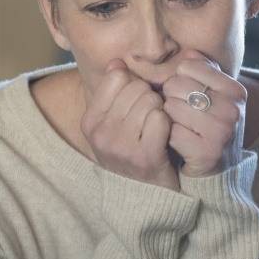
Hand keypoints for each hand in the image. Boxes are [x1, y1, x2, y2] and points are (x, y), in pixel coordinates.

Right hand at [80, 59, 178, 190]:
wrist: (144, 196)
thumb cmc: (132, 151)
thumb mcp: (114, 123)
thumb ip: (114, 92)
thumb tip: (117, 62)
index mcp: (90, 121)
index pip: (118, 77)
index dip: (135, 85)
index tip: (137, 102)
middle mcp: (101, 133)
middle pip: (137, 87)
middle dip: (150, 97)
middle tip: (151, 117)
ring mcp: (121, 146)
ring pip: (151, 100)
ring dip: (161, 110)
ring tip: (158, 127)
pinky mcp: (145, 156)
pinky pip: (162, 118)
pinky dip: (168, 123)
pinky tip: (165, 135)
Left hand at [162, 51, 247, 177]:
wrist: (220, 167)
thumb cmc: (211, 124)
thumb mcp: (214, 94)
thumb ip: (202, 69)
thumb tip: (186, 51)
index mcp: (235, 90)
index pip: (188, 65)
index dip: (178, 78)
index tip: (185, 93)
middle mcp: (233, 109)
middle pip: (176, 85)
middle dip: (170, 98)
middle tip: (179, 112)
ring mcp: (222, 132)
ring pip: (171, 108)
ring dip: (168, 117)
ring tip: (179, 125)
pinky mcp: (206, 152)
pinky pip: (171, 132)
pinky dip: (169, 137)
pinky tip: (179, 142)